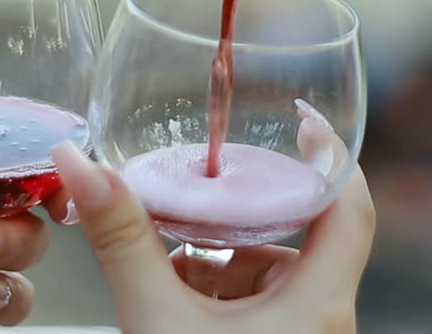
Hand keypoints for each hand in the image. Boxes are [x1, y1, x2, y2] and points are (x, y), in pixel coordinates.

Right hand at [51, 142, 375, 333]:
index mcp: (318, 304)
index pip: (352, 207)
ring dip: (222, 258)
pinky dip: (221, 291)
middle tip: (198, 189)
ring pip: (274, 273)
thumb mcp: (155, 318)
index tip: (301, 118)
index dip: (332, 156)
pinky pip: (261, 306)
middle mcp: (323, 319)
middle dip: (241, 213)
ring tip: (169, 256)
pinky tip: (177, 292)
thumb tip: (79, 163)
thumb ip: (122, 238)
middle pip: (299, 235)